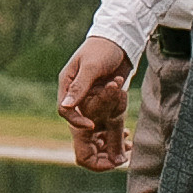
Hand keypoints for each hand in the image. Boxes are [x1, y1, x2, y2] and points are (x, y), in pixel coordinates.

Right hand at [56, 33, 133, 170]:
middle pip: (78, 123)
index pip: (65, 111)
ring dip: (107, 136)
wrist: (121, 40)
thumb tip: (65, 108)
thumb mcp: (91, 67)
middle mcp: (77, 94)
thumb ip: (79, 88)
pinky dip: (115, 129)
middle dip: (92, 138)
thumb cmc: (102, 48)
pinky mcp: (105, 101)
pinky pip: (107, 120)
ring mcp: (91, 98)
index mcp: (67, 85)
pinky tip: (127, 136)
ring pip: (94, 124)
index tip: (92, 126)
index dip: (76, 122)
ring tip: (123, 145)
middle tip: (107, 152)